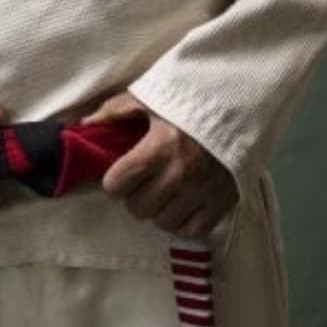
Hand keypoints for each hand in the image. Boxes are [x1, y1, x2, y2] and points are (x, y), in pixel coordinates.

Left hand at [80, 91, 237, 239]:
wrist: (243, 100)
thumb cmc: (192, 98)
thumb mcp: (152, 96)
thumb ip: (115, 111)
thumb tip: (82, 126)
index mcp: (158, 147)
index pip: (116, 184)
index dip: (114, 180)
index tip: (122, 172)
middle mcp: (179, 174)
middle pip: (137, 207)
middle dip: (135, 194)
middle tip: (144, 180)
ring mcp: (202, 191)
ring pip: (162, 221)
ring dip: (158, 209)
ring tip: (164, 191)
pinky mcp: (224, 201)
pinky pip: (191, 231)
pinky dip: (182, 222)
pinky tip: (181, 205)